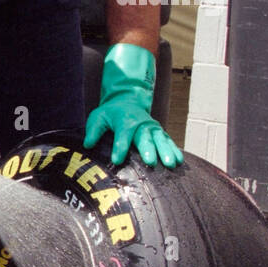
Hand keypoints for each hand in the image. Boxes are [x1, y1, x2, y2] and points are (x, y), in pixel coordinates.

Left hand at [84, 43, 182, 167]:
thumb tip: (88, 144)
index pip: (122, 135)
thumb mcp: (98, 117)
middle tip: (151, 162)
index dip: (119, 147)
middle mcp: (141, 124)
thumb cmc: (110, 114)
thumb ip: (93, 130)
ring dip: (166, 152)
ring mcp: (152, 128)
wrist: (127, 102)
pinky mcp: (159, 132)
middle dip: (148, 150)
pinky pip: (168, 141)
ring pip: (160, 140)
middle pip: (145, 137)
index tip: (116, 160)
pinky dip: (174, 150)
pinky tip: (180, 161)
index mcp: (124, 120)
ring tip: (171, 164)